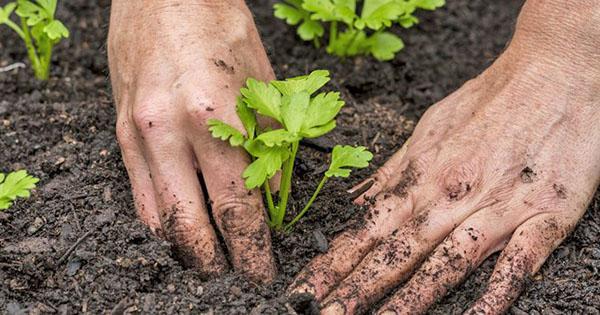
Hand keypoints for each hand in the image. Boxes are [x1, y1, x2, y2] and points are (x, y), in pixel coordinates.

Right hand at [107, 1, 275, 281]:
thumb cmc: (221, 28)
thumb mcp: (263, 83)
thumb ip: (270, 145)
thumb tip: (273, 197)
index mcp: (215, 116)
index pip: (237, 205)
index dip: (251, 247)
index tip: (262, 270)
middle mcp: (169, 131)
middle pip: (193, 223)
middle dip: (217, 261)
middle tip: (235, 278)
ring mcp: (138, 133)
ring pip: (158, 216)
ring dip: (184, 248)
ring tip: (207, 263)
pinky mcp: (120, 130)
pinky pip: (137, 192)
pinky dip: (158, 221)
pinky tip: (176, 231)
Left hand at [288, 1, 599, 312]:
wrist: (555, 71)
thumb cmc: (488, 98)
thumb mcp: (428, 128)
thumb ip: (393, 171)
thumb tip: (356, 200)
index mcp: (423, 177)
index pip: (367, 229)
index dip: (333, 262)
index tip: (303, 289)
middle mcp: (452, 197)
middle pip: (396, 252)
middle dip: (356, 288)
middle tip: (321, 313)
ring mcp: (497, 208)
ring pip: (446, 263)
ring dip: (409, 299)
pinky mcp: (545, 215)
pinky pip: (517, 262)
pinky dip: (496, 292)